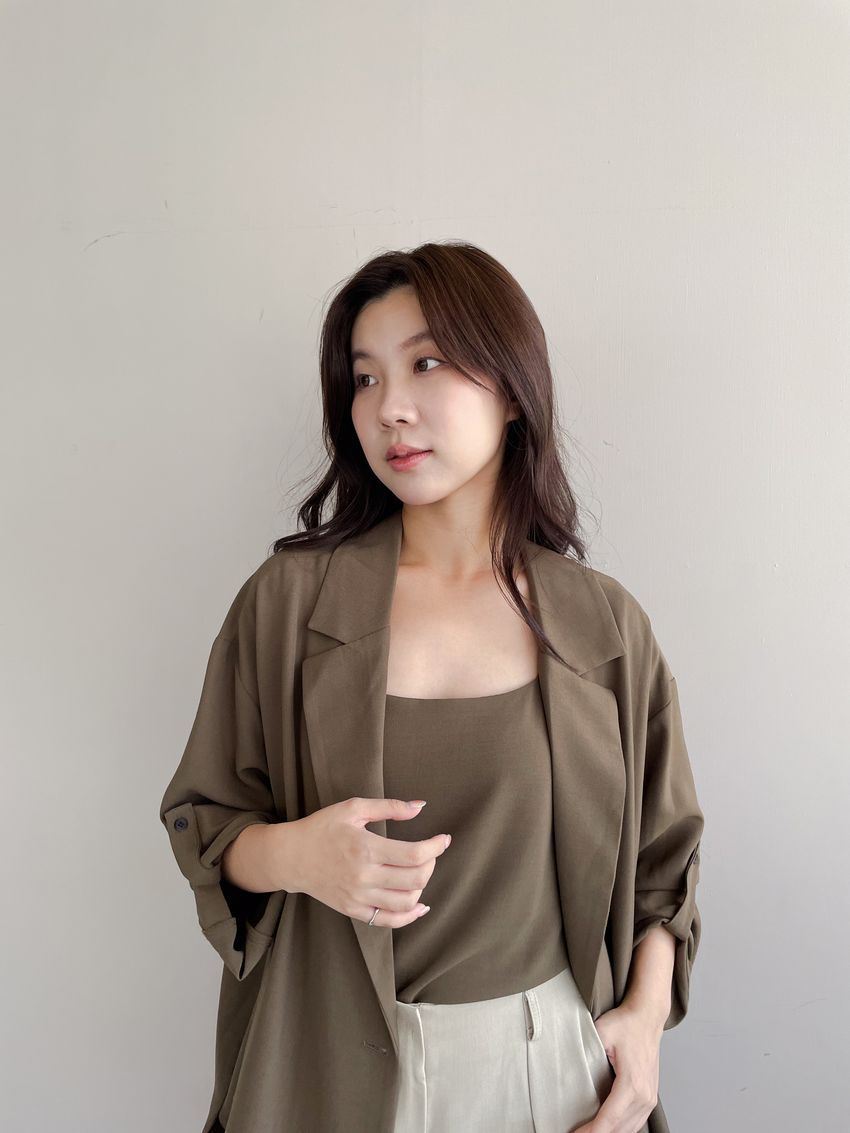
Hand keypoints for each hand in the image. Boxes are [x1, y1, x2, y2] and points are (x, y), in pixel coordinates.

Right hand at [287, 797, 451, 926]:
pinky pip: (388, 921)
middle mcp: (364, 876)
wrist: (291, 856)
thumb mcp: (353, 808)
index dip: (436, 847)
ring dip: (422, 887)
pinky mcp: (353, 910)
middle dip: (431, 864)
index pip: (414, 855)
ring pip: (406, 902)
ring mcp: (359, 897)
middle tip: (429, 852)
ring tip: (419, 871)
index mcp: (366, 848)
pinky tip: (419, 905)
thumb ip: (389, 807)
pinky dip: (409, 916)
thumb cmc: (322, 827)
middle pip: (415, 879)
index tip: (444, 839)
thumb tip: (421, 806)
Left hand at [570, 1002, 663, 1132]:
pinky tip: (607, 1128)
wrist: (648, 1016)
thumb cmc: (627, 1023)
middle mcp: (644, 1096)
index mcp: (632, 1084)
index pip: (609, 1119)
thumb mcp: (602, 1032)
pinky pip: (636, 1123)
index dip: (591, 1132)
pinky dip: (621, 1129)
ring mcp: (649, 1098)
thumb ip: (587, 1050)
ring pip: (629, 1130)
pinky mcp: (650, 1096)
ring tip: (587, 1132)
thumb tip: (570, 1066)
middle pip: (619, 1129)